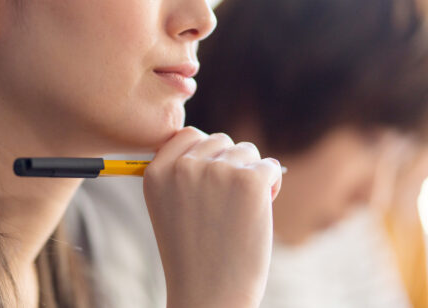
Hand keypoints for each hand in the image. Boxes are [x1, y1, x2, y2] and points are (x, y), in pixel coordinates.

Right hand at [143, 127, 281, 307]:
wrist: (211, 294)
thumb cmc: (192, 255)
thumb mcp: (167, 208)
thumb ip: (178, 172)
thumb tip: (212, 143)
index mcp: (156, 172)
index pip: (189, 135)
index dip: (206, 153)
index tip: (212, 179)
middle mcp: (183, 167)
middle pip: (220, 140)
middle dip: (230, 163)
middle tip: (229, 200)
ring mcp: (216, 172)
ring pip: (246, 151)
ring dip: (250, 173)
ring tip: (243, 208)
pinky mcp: (249, 181)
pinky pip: (269, 166)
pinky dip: (271, 184)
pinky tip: (261, 208)